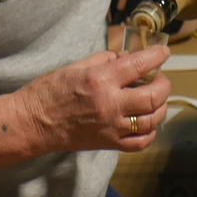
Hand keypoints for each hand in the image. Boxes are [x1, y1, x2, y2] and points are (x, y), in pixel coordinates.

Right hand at [15, 46, 170, 153]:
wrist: (33, 123)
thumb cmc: (48, 92)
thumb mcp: (75, 66)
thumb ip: (104, 60)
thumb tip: (126, 58)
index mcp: (100, 80)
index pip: (139, 65)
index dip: (157, 56)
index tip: (163, 53)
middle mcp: (110, 104)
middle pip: (153, 96)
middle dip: (164, 85)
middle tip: (161, 79)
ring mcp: (111, 127)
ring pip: (152, 120)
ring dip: (161, 107)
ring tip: (157, 100)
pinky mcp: (109, 143)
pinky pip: (140, 142)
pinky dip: (150, 132)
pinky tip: (148, 122)